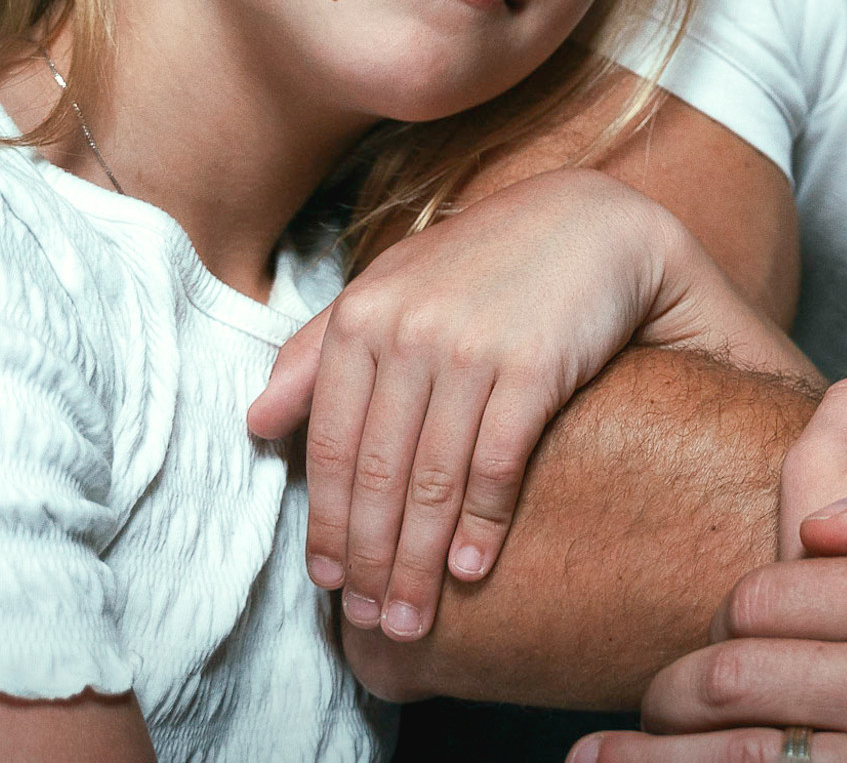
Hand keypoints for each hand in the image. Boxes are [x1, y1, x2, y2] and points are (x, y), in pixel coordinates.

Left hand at [247, 170, 799, 641]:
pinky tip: (472, 569)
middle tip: (372, 621)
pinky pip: (498, 462)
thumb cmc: (483, 264)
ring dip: (418, 562)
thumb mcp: (392, 288)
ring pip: (432, 479)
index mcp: (364, 316)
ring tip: (412, 617)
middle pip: (377, 472)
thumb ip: (319, 352)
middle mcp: (409, 330)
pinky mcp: (535, 365)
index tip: (327, 584)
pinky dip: (482, 524)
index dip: (326, 523)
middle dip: (369, 559)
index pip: (332, 444)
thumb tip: (254, 423)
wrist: (592, 224)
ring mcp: (472, 347)